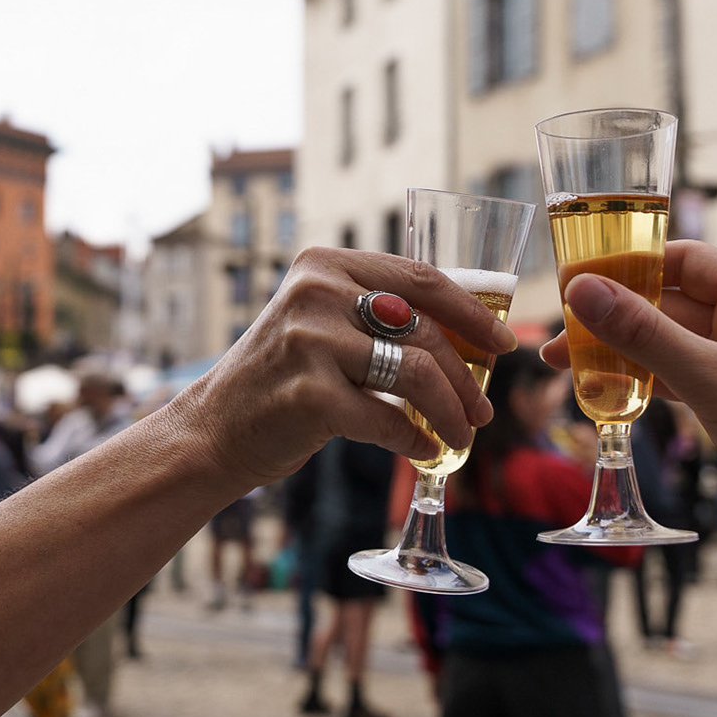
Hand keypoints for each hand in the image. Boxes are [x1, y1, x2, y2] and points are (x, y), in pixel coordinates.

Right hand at [179, 247, 515, 485]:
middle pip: (424, 332)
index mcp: (326, 264)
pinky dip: (415, 441)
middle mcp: (317, 293)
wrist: (214, 429)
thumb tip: (471, 336)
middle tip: (481, 411)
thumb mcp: (322, 326)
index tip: (502, 344)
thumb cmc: (282, 381)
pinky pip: (388, 419)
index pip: (422, 279)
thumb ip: (380, 316)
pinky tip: (423, 451)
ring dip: (449, 413)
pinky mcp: (309, 394)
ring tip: (459, 436)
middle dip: (465, 378)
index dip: (472, 314)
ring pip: (415, 375)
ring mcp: (310, 341)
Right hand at [542, 241, 716, 553]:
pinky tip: (607, 391)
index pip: (684, 258)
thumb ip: (642, 332)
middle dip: (614, 315)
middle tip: (559, 331)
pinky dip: (644, 380)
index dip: (628, 265)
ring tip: (565, 362)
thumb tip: (582, 290)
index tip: (576, 278)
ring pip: (670, 343)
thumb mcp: (708, 378)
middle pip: (670, 302)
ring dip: (622, 350)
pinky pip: (680, 376)